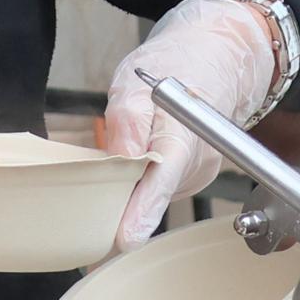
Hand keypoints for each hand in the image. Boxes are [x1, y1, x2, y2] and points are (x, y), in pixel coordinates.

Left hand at [98, 0, 284, 248]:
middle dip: (121, 202)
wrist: (211, 61)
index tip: (125, 239)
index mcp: (182, 138)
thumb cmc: (173, 69)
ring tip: (122, 156)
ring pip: (151, 194)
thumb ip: (128, 123)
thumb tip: (119, 160)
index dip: (141, 212)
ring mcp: (195, 175)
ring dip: (128, 187)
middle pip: (152, 197)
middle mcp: (195, 164)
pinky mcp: (188, 180)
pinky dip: (139, 181)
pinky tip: (137, 160)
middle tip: (88, 201)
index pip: (161, 182)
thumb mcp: (137, 85)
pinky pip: (156, 189)